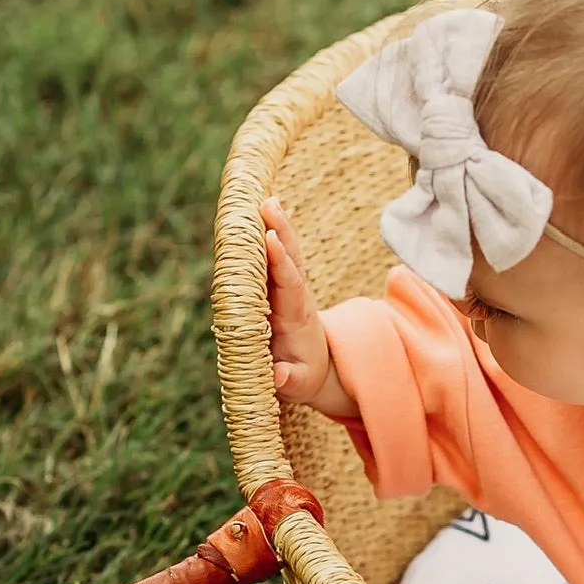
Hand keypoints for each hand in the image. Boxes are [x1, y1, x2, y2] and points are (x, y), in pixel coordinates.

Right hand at [261, 197, 356, 418]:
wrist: (317, 368)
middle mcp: (294, 297)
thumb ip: (287, 379)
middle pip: (289, 259)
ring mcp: (289, 289)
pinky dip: (270, 232)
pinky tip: (265, 208)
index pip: (289, 284)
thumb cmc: (301, 376)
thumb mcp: (296, 385)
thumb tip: (277, 373)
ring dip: (277, 225)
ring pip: (285, 253)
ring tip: (268, 198)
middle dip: (279, 231)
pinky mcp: (281, 285)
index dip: (280, 261)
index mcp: (295, 317)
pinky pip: (276, 256)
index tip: (270, 238)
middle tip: (268, 204)